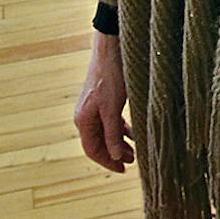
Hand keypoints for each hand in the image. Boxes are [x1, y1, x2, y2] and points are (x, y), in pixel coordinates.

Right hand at [74, 32, 134, 172]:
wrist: (111, 48)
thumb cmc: (111, 77)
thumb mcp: (113, 108)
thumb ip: (113, 133)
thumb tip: (115, 156)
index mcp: (83, 120)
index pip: (92, 150)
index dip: (107, 162)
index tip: (124, 170)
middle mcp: (85, 115)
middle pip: (98, 143)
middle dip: (115, 154)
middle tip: (133, 162)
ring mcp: (93, 107)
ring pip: (106, 132)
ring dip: (119, 143)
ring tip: (136, 151)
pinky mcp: (103, 99)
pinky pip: (111, 121)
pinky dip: (121, 129)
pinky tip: (133, 132)